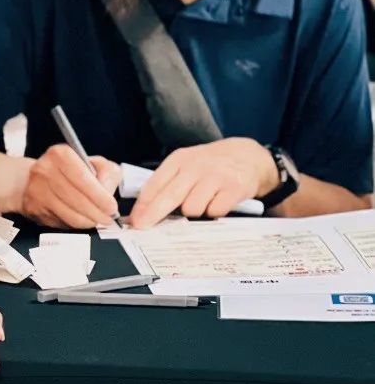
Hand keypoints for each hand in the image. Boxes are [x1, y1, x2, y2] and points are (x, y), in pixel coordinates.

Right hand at [21, 145, 120, 228]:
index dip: (100, 196)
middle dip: (97, 213)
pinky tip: (81, 219)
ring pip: (70, 214)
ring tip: (97, 219)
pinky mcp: (34, 208)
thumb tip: (108, 192)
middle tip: (108, 218)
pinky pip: (61, 222)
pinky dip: (76, 225)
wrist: (33, 179)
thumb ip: (107, 173)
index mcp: (61, 154)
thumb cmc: (68, 172)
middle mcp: (45, 170)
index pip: (83, 178)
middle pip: (77, 199)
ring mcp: (37, 190)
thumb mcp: (92, 163)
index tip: (112, 207)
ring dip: (88, 221)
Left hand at [129, 138, 277, 227]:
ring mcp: (215, 176)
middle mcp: (196, 166)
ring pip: (192, 208)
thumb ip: (168, 183)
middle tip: (142, 227)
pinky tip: (217, 203)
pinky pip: (215, 212)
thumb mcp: (186, 165)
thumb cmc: (210, 165)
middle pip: (170, 196)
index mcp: (179, 160)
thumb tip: (145, 211)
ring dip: (193, 213)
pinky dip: (213, 213)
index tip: (134, 220)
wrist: (248, 155)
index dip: (143, 204)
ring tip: (202, 203)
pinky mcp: (234, 188)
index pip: (155, 184)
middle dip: (153, 214)